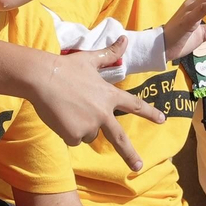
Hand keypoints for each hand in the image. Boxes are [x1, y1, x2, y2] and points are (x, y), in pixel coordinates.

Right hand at [29, 39, 163, 170]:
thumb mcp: (89, 59)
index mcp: (109, 96)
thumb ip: (109, 54)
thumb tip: (124, 39)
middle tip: (139, 166)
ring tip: (67, 107)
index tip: (162, 120)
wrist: (43, 78)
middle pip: (119, 138)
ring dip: (79, 126)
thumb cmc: (66, 67)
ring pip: (87, 134)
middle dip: (130, 154)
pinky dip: (66, 131)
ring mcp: (89, 125)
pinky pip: (72, 138)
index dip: (149, 112)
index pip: (133, 105)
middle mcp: (103, 113)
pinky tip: (59, 116)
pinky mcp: (74, 135)